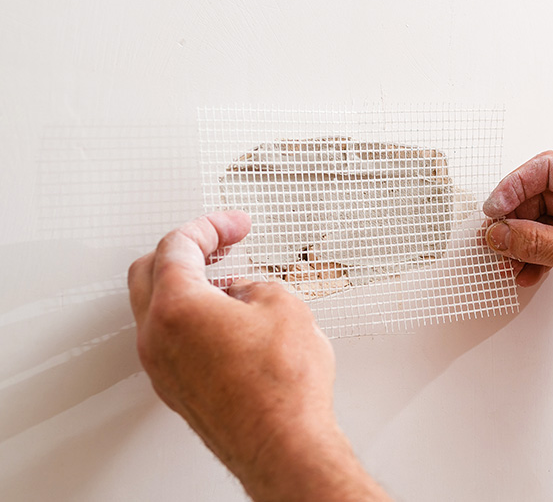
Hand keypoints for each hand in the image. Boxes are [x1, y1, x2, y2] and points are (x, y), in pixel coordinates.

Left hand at [128, 211, 388, 500]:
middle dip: (186, 250)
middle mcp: (157, 337)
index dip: (211, 226)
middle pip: (150, 272)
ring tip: (229, 282)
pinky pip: (170, 339)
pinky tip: (225, 319)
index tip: (233, 225)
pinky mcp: (177, 389)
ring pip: (157, 308)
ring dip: (187, 285)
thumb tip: (245, 292)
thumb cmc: (282, 388)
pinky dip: (190, 317)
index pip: (178, 246)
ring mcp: (162, 367)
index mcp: (177, 307)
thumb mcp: (284, 306)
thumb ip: (255, 284)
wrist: (284, 445)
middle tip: (220, 242)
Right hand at [483, 151, 552, 323]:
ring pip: (545, 219)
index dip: (513, 187)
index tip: (494, 210)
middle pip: (541, 195)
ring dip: (525, 241)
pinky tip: (529, 271)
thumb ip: (535, 242)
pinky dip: (540, 253)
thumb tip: (501, 234)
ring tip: (509, 262)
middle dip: (516, 220)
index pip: (545, 169)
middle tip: (496, 240)